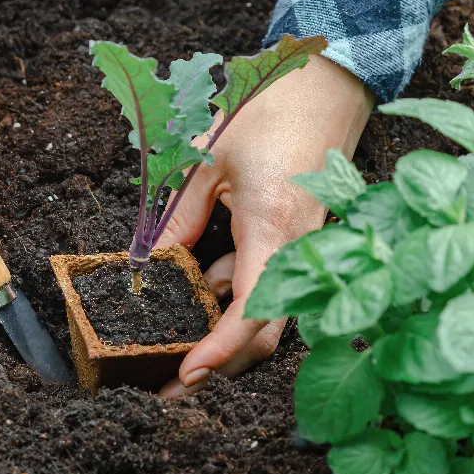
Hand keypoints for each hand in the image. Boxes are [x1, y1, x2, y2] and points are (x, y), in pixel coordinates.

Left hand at [157, 54, 373, 398]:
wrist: (325, 87)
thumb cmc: (266, 114)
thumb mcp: (204, 162)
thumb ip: (176, 218)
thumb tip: (149, 268)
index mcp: (273, 230)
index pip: (252, 312)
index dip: (220, 351)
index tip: (186, 374)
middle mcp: (298, 251)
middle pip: (263, 333)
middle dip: (218, 365)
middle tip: (169, 385)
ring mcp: (304, 252)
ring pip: (265, 315)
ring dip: (222, 333)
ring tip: (172, 344)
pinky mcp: (301, 247)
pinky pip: (267, 287)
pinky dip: (232, 298)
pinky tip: (201, 284)